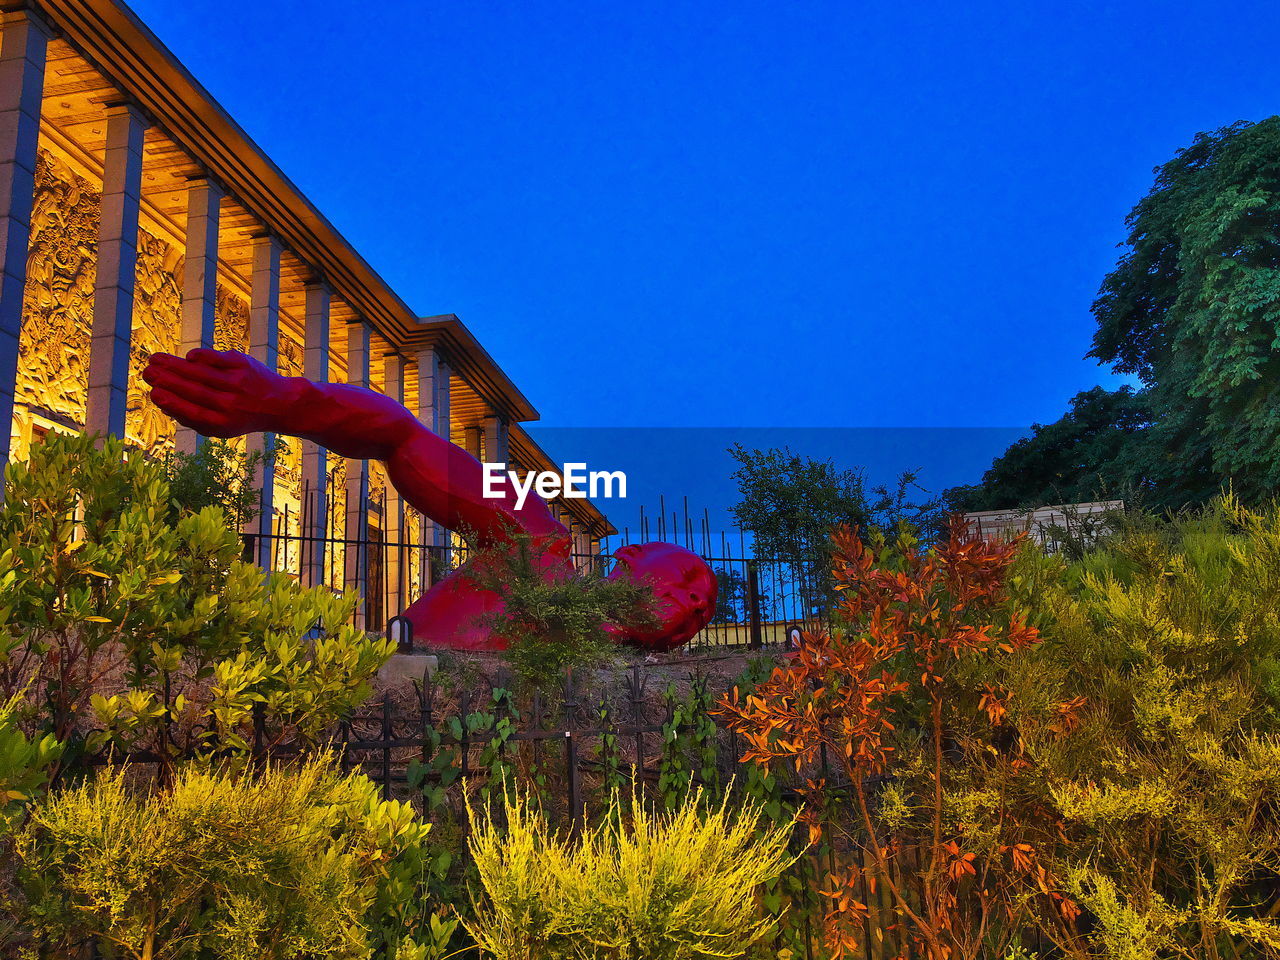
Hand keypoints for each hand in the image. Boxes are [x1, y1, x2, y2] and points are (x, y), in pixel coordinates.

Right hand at [142, 349, 294, 438]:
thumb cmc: (239, 415)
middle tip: (147, 372)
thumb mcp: (220, 427)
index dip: (172, 403)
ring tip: (155, 359)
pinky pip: (218, 359)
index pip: (193, 413)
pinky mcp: (245, 366)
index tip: (153, 393)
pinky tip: (188, 357)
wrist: (279, 404)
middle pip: (195, 391)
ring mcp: (239, 384)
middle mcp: (232, 405)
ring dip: (176, 365)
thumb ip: (193, 419)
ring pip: (203, 373)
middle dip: (168, 380)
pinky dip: (201, 357)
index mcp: (223, 424)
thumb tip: (162, 403)